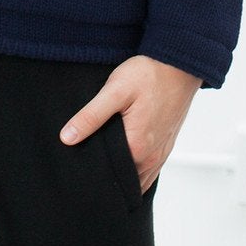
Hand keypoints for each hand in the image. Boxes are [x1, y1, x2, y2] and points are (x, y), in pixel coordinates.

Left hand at [58, 55, 201, 193]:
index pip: (108, 175)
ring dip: (122, 176)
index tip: (79, 167)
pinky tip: (123, 157)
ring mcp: (160, 154)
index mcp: (136, 148)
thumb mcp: (115, 91)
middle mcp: (151, 158)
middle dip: (106, 177)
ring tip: (103, 162)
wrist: (178, 65)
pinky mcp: (166, 146)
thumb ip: (91, 116)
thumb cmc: (148, 75)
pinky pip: (149, 170)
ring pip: (137, 178)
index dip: (92, 173)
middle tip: (87, 165)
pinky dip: (135, 170)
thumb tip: (67, 138)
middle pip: (123, 180)